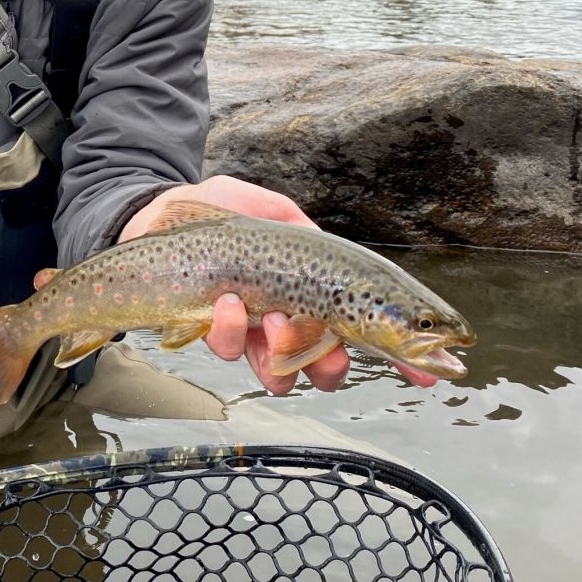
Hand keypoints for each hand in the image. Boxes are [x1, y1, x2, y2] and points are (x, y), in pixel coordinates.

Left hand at [120, 176, 436, 393]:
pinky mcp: (207, 333)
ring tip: (267, 320)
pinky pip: (228, 349)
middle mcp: (283, 318)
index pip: (365, 325)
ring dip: (281, 351)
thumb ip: (299, 226)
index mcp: (310, 289)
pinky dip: (228, 330)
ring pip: (280, 370)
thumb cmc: (211, 210)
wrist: (147, 216)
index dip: (402, 354)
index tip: (434, 373)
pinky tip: (223, 303)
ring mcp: (245, 331)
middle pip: (326, 363)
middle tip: (329, 350)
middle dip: (331, 363)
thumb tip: (324, 248)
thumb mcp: (267, 207)